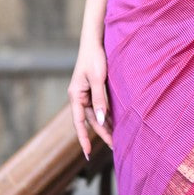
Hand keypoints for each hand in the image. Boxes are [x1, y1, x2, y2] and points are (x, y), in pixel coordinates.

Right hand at [68, 37, 111, 158]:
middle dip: (102, 134)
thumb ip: (99, 100)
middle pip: (90, 121)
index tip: (88, 153)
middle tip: (115, 147)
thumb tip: (101, 120)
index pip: (79, 123)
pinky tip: (116, 122)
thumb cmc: (95, 57)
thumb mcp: (98, 79)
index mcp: (75, 96)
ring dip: (106, 126)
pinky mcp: (94, 90)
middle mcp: (79, 97)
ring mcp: (86, 94)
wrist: (95, 41)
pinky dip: (108, 115)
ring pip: (96, 115)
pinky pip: (100, 107)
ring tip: (118, 138)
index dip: (83, 138)